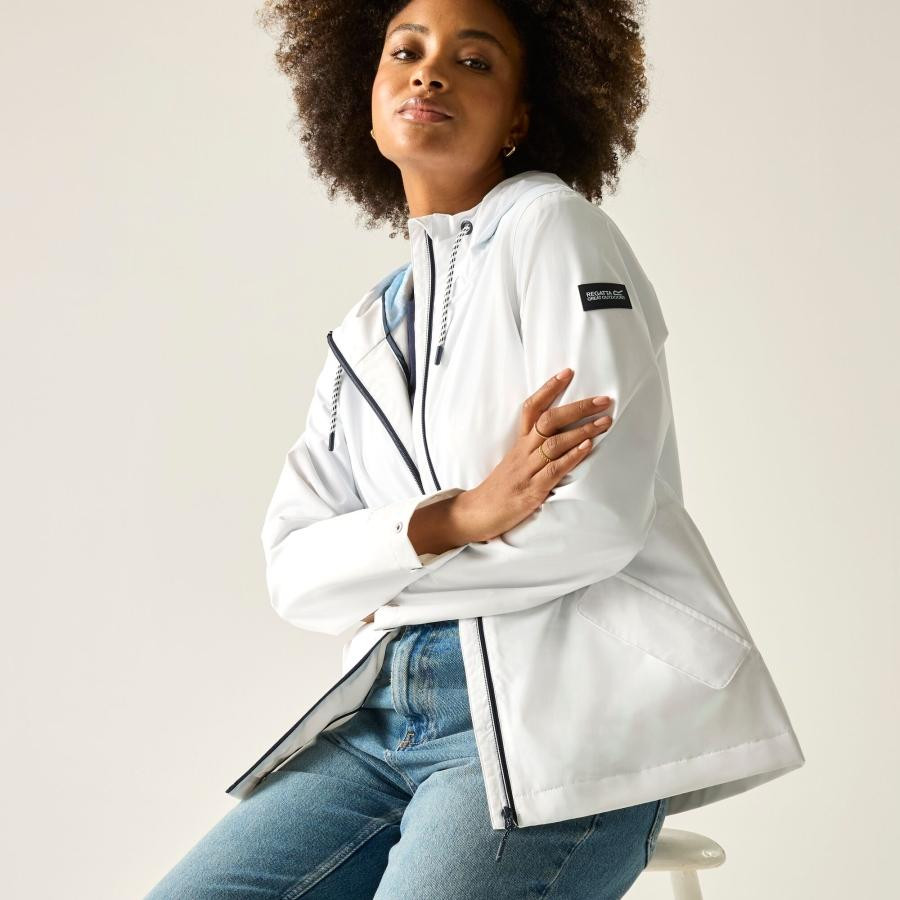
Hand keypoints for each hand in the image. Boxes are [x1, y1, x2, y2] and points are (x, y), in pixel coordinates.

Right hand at [453, 367, 612, 542]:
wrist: (476, 513)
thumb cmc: (500, 489)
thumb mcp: (515, 463)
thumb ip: (534, 450)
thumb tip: (562, 436)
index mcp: (519, 443)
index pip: (531, 408)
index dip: (549, 389)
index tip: (568, 373)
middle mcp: (522, 452)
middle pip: (549, 420)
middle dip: (578, 408)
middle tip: (603, 400)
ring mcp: (526, 470)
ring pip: (554, 443)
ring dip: (582, 430)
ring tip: (604, 422)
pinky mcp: (531, 491)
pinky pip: (553, 469)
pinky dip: (572, 456)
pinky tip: (587, 447)